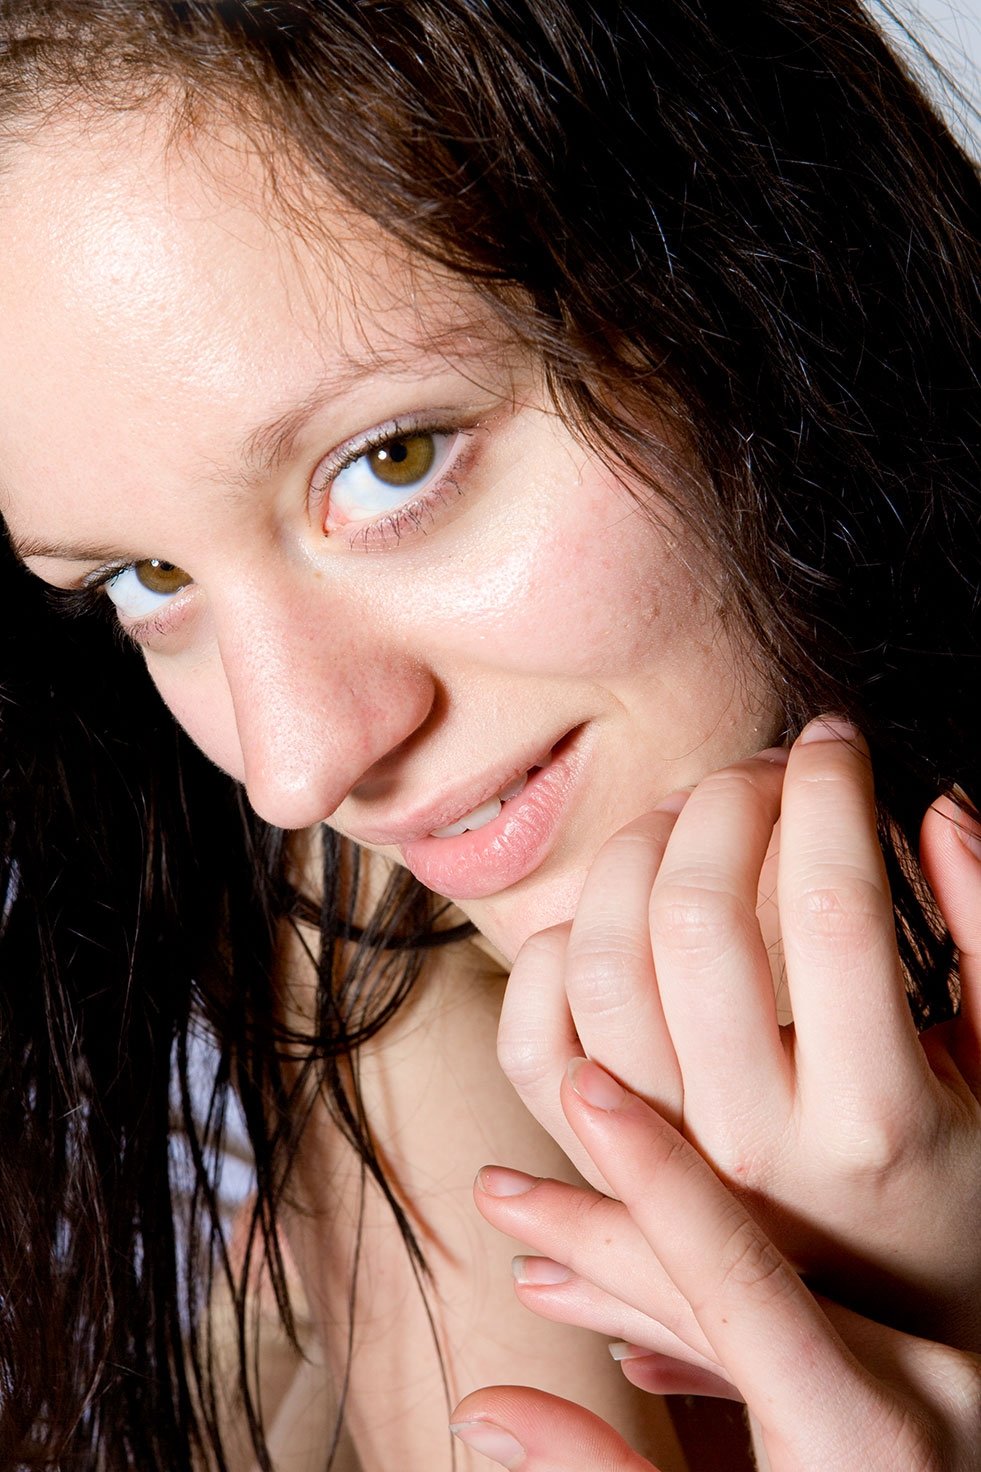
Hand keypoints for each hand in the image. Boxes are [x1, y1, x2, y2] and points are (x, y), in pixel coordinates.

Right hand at [450, 1061, 980, 1470]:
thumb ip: (598, 1470)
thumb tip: (479, 1412)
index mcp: (870, 1436)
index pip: (728, 1265)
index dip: (643, 1172)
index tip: (582, 1085)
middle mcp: (922, 1382)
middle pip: (725, 1270)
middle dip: (596, 1236)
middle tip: (501, 1192)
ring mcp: (938, 1376)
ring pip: (761, 1289)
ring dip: (644, 1277)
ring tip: (540, 1257)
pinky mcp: (936, 1384)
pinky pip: (809, 1327)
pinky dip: (720, 1324)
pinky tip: (634, 1332)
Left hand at [495, 720, 980, 1349]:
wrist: (894, 1344)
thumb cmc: (965, 1194)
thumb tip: (939, 807)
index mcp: (875, 1121)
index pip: (837, 908)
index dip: (833, 794)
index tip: (839, 743)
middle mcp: (752, 1146)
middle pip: (696, 917)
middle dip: (729, 801)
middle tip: (766, 771)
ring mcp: (661, 1161)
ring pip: (599, 965)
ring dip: (633, 855)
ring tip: (688, 817)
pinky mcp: (605, 1166)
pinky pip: (533, 1042)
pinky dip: (547, 955)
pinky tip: (616, 909)